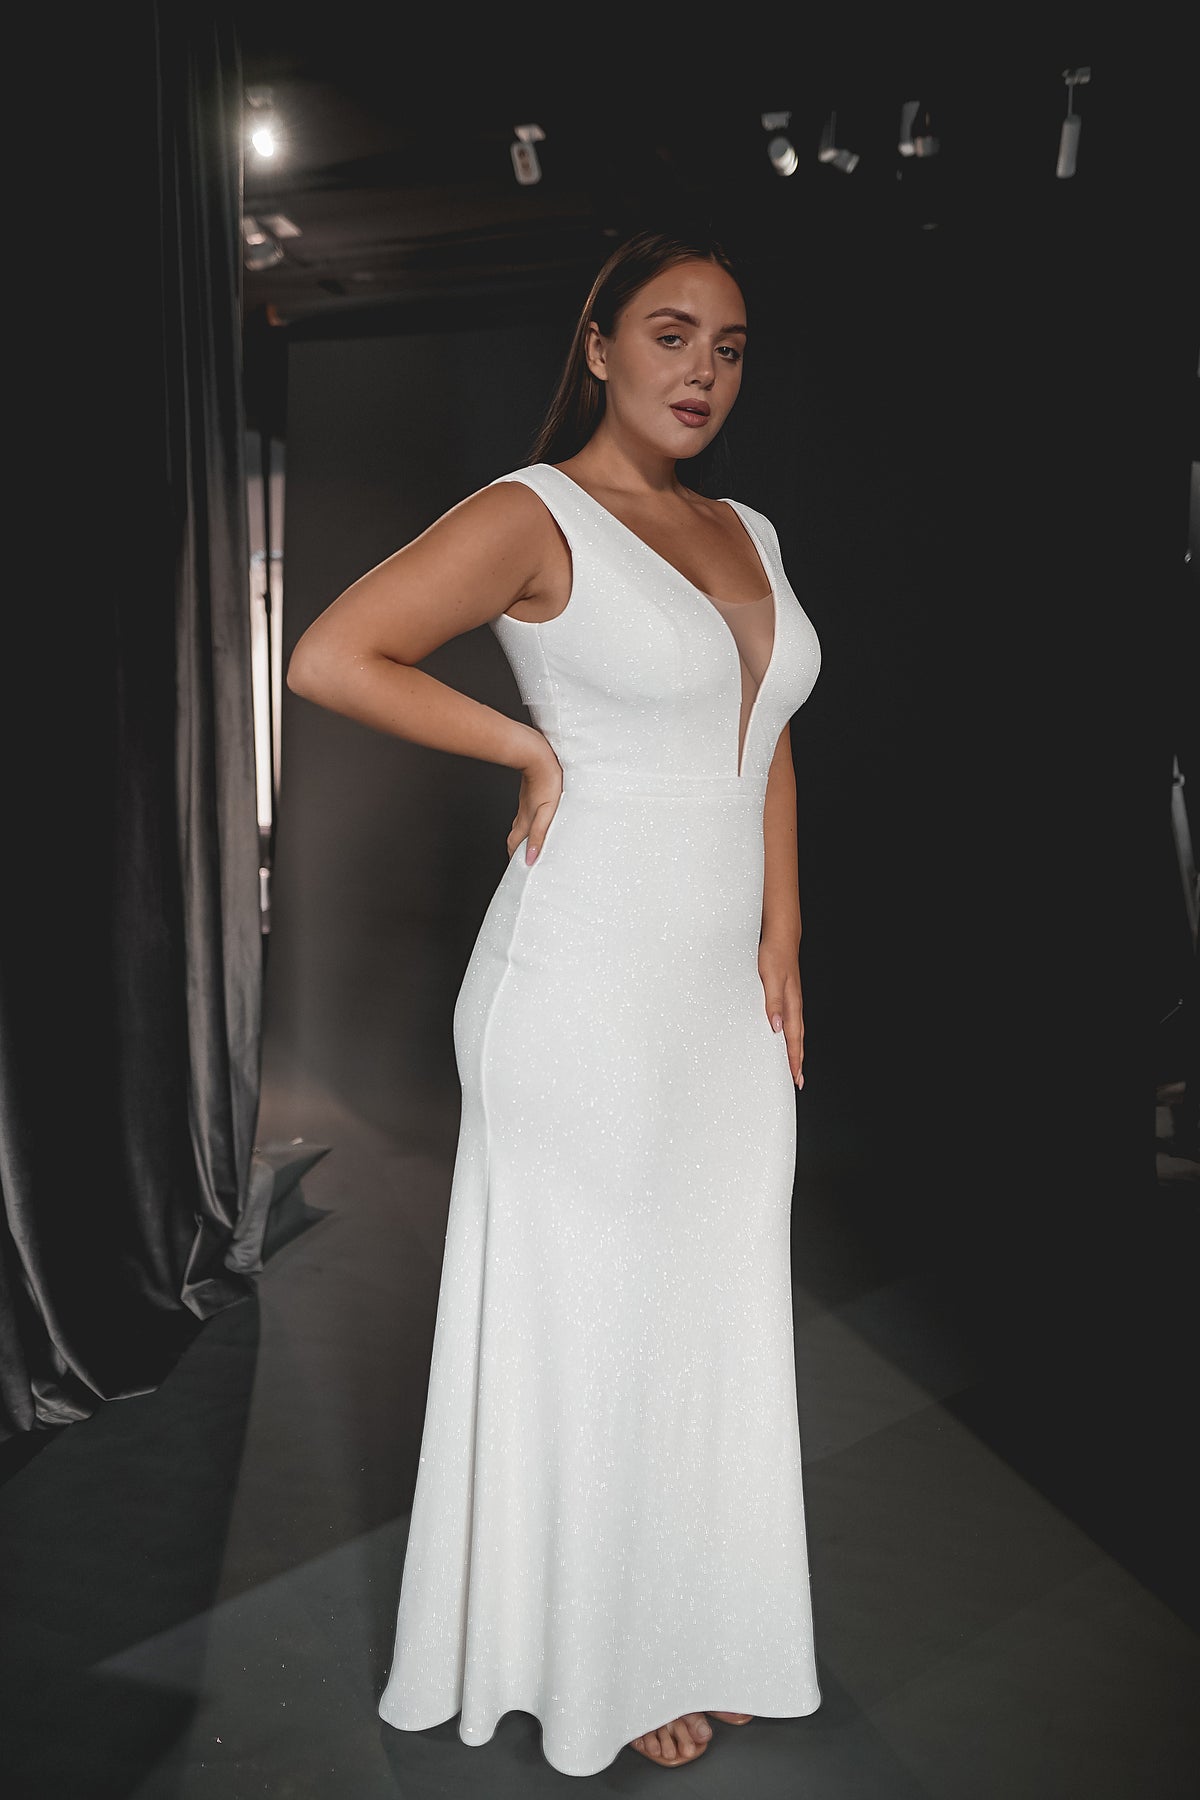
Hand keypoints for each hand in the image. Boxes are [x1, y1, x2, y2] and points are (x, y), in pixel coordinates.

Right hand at [507, 736, 562, 864]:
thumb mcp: (547, 813)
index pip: (516, 846)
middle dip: (517, 851)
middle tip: (524, 860)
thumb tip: (531, 858)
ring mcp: (525, 805)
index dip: (516, 858)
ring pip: (520, 826)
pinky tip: (535, 819)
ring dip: (522, 837)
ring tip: (530, 845)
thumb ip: (539, 835)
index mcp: (526, 822)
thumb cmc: (547, 781)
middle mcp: (523, 815)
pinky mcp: (530, 796)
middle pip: (515, 838)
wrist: (537, 755)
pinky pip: (526, 814)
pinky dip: (528, 824)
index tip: (519, 870)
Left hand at [758, 939, 803, 1087]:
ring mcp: (792, 999)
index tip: (795, 1077)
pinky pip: (791, 1021)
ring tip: (795, 1066)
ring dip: (795, 1049)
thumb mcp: (770, 978)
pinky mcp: (787, 994)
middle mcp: (794, 1004)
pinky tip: (785, 1037)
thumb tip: (776, 1028)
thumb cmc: (775, 953)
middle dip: (798, 1060)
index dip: (794, 1058)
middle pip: (798, 1039)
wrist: (782, 934)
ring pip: (796, 1031)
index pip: (793, 1038)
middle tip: (798, 1081)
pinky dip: (790, 1035)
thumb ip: (773, 1002)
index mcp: (791, 1003)